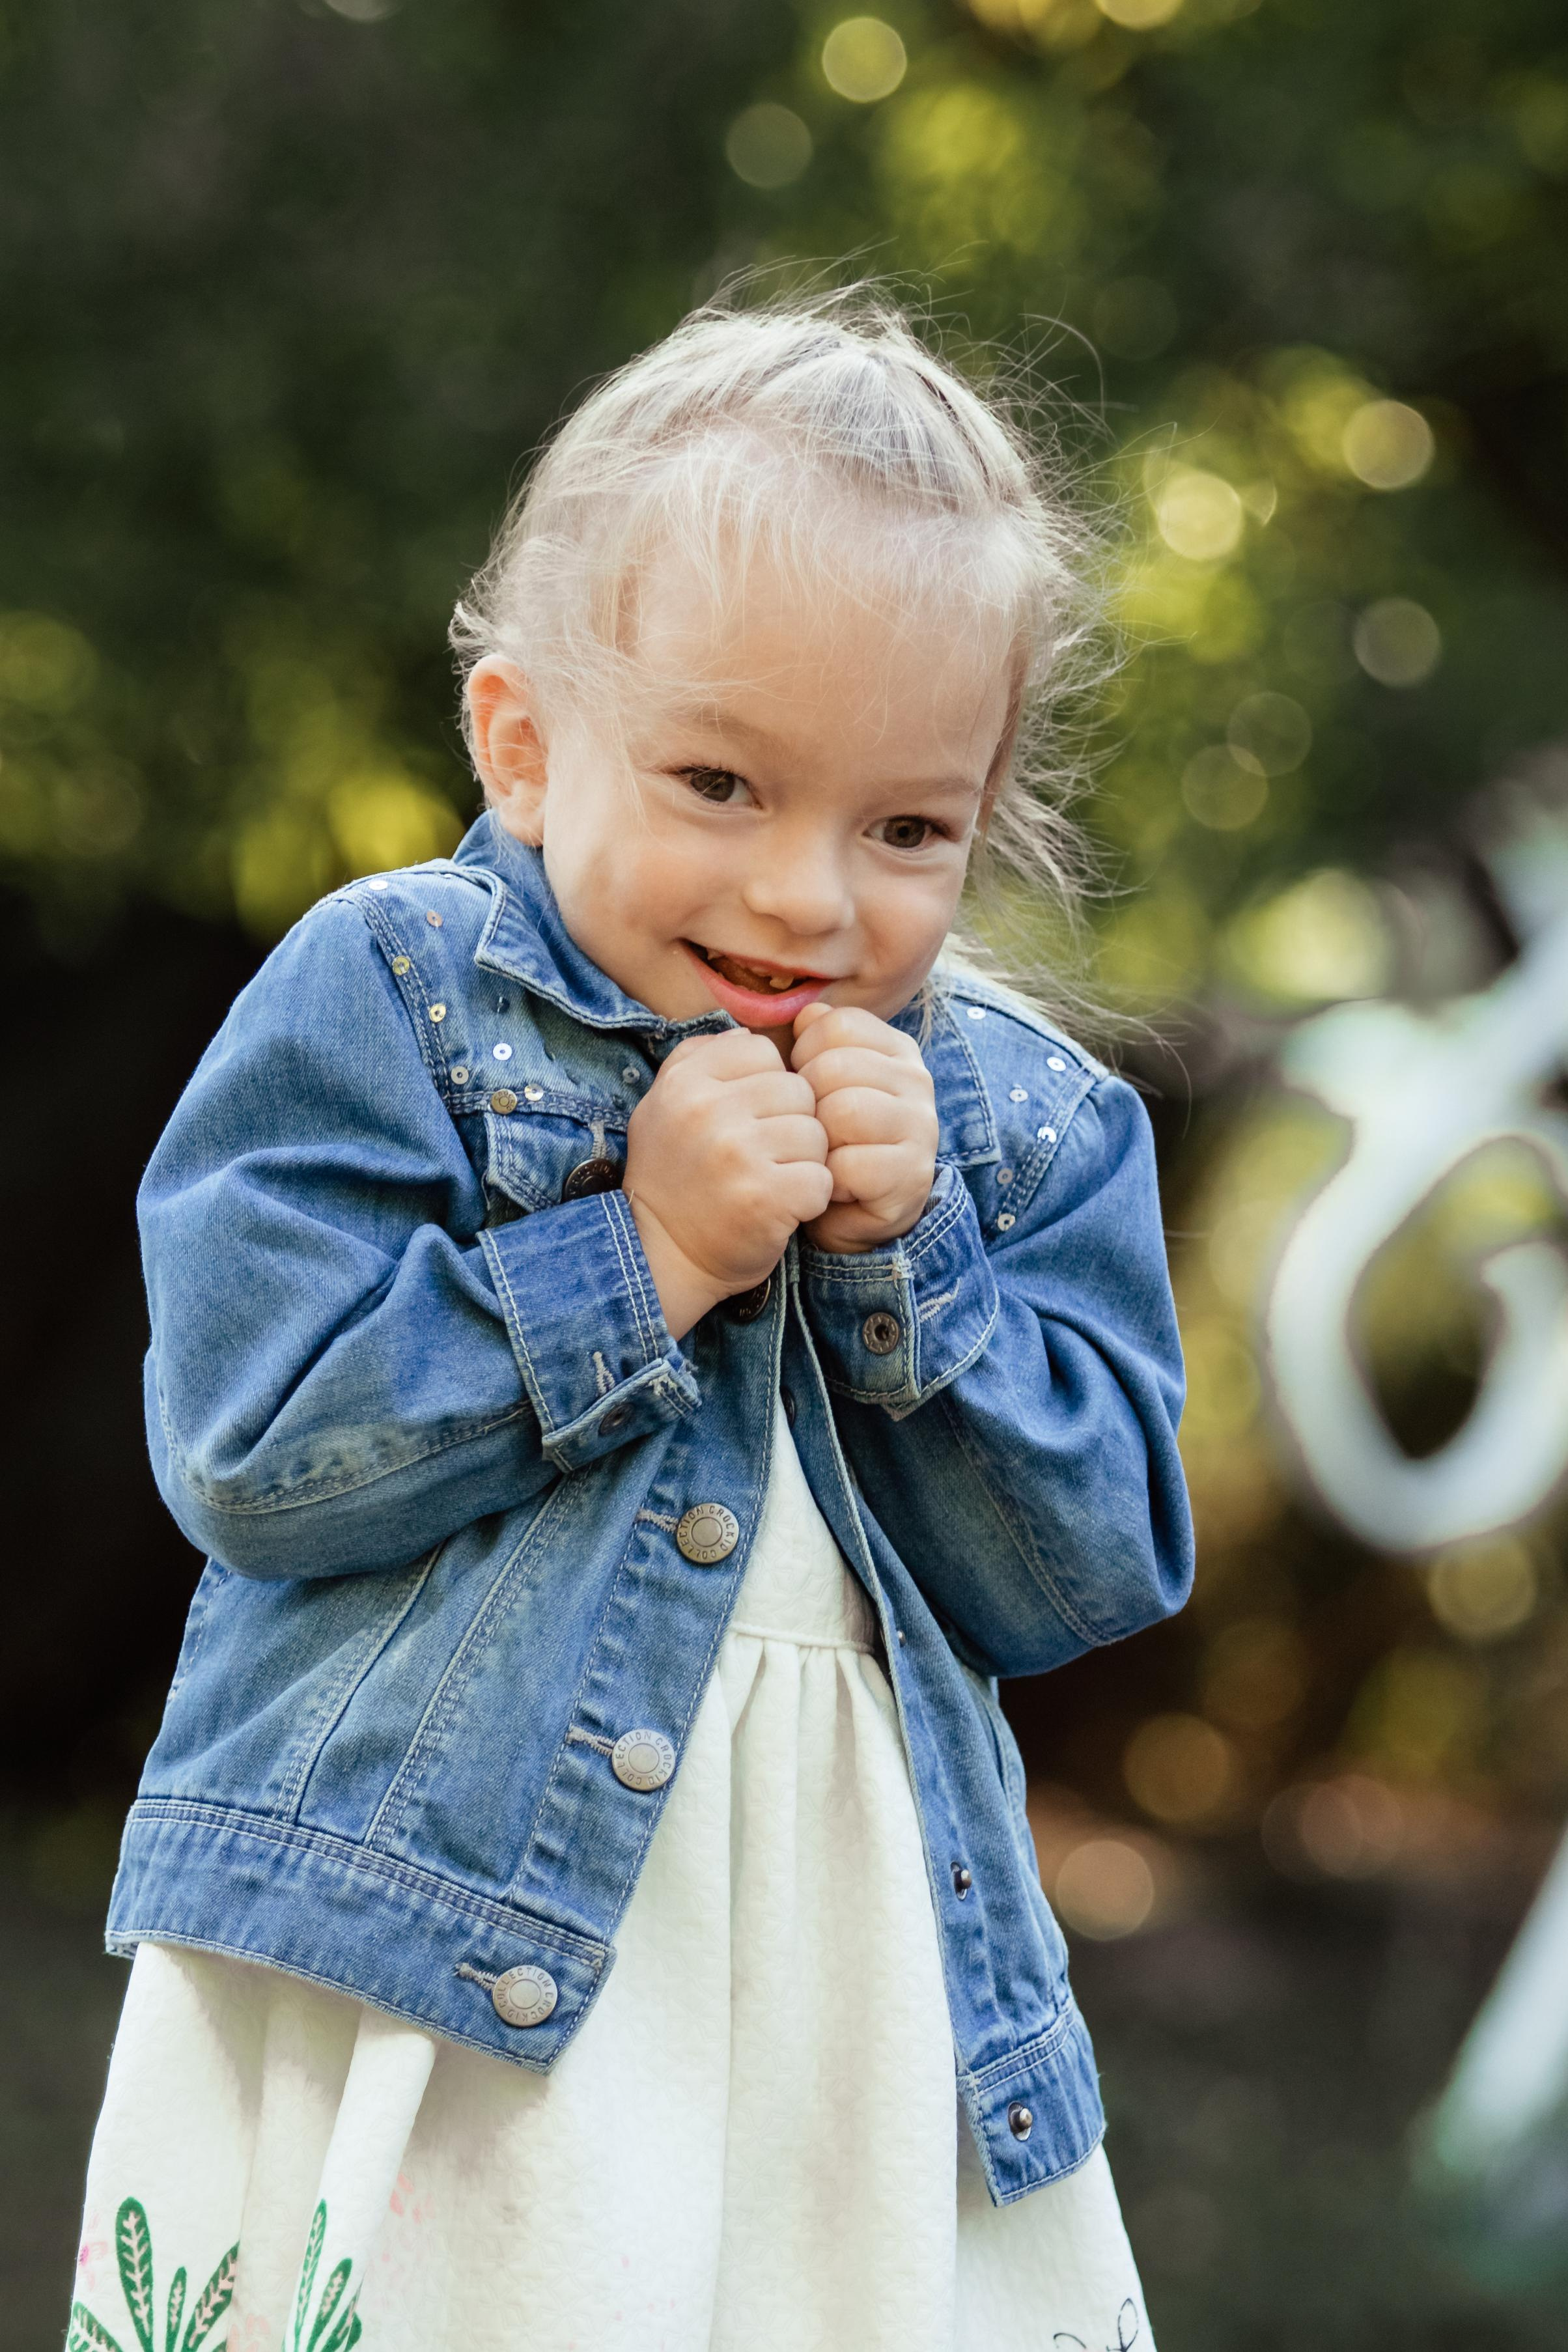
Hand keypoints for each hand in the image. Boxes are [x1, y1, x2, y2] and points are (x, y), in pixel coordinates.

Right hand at [624, 1029, 832, 1339]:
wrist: (659, 1257)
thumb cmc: (673, 1179)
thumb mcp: (665, 1106)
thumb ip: (701, 1060)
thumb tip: (749, 1032)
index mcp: (685, 1080)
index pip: (762, 1050)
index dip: (767, 1085)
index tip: (748, 1119)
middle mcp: (706, 1109)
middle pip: (797, 1089)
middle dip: (791, 1124)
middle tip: (764, 1158)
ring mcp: (736, 1153)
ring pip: (816, 1133)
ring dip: (804, 1162)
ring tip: (772, 1181)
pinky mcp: (765, 1196)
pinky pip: (822, 1178)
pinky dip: (811, 1199)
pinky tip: (782, 1208)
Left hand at [790, 1003, 938, 1253]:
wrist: (851, 1212)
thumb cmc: (829, 1139)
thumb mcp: (815, 1082)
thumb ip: (808, 1041)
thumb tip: (803, 1013)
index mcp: (894, 1048)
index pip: (834, 1024)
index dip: (803, 1056)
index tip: (809, 1090)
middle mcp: (917, 1080)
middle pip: (834, 1067)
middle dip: (807, 1104)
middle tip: (814, 1131)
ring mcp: (921, 1127)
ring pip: (842, 1111)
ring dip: (818, 1141)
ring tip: (824, 1155)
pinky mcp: (912, 1175)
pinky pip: (848, 1164)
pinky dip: (829, 1180)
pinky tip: (836, 1186)